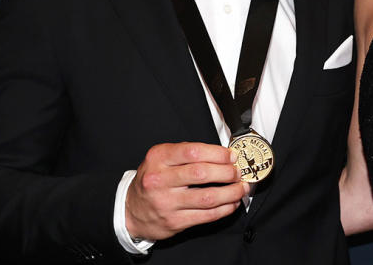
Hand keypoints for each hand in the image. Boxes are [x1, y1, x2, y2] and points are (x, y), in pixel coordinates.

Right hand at [125, 142, 247, 241]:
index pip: (193, 152)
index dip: (217, 153)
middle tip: (238, 172)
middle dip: (227, 172)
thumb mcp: (160, 159)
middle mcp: (160, 180)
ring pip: (207, 197)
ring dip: (231, 192)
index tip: (230, 156)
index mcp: (158, 158)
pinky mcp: (174, 221)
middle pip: (201, 174)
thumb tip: (220, 154)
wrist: (131, 210)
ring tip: (240, 188)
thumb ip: (186, 152)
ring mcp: (167, 202)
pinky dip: (224, 209)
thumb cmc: (151, 181)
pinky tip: (231, 203)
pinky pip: (206, 215)